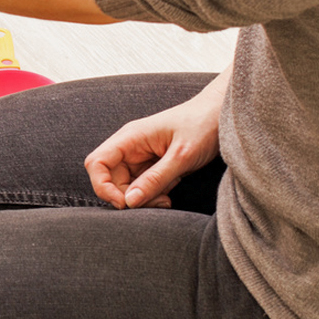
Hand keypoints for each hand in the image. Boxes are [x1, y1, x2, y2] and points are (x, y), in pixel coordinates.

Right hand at [83, 72, 226, 208]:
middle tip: (158, 202)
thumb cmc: (202, 126)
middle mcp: (130, 147)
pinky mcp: (152, 165)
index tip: (125, 203)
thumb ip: (155, 179)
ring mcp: (140, 156)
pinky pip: (142, 186)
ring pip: (127, 186)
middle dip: (129, 197)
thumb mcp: (181, 156)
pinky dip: (152, 195)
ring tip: (167, 199)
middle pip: (111, 179)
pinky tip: (169, 193)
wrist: (221, 115)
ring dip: (143, 199)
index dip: (103, 186)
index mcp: (130, 137)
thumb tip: (129, 202)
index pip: (97, 163)